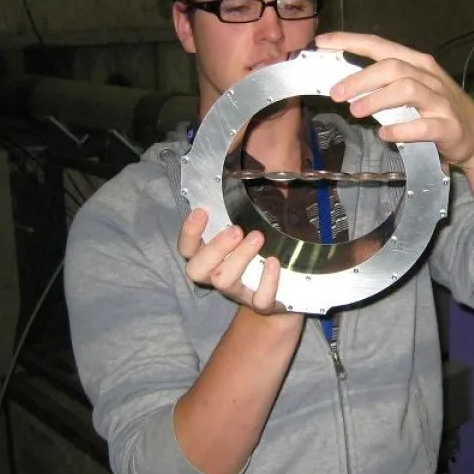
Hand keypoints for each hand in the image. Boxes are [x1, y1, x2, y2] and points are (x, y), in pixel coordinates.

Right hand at [178, 208, 298, 318]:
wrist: (286, 288)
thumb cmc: (260, 248)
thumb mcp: (247, 225)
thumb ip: (237, 207)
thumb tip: (238, 168)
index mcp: (209, 256)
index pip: (186, 248)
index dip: (189, 232)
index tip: (202, 211)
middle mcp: (217, 275)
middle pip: (197, 269)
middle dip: (215, 247)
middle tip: (236, 229)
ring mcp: (238, 291)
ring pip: (224, 281)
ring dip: (239, 257)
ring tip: (258, 237)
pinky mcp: (261, 304)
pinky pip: (259, 300)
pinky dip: (267, 282)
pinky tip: (273, 262)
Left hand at [314, 31, 473, 170]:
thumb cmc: (438, 110)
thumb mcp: (413, 89)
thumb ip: (384, 83)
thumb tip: (344, 84)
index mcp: (417, 63)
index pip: (380, 46)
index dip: (350, 42)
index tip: (322, 43)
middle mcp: (429, 77)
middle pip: (391, 67)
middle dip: (360, 78)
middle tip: (336, 94)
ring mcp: (440, 101)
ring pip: (407, 89)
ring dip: (377, 99)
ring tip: (356, 111)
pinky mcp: (448, 127)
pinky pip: (423, 126)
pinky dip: (402, 130)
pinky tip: (385, 135)